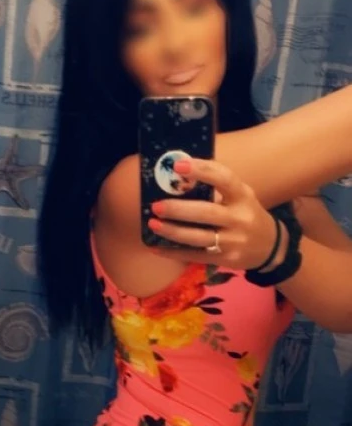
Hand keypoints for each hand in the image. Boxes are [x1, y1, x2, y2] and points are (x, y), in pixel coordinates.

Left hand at [147, 157, 281, 268]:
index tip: (178, 166)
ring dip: (173, 232)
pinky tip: (155, 248)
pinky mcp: (225, 259)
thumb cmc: (247, 214)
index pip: (224, 179)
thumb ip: (218, 187)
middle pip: (206, 213)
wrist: (271, 248)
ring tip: (153, 224)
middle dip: (178, 209)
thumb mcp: (242, 196)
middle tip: (156, 205)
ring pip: (199, 237)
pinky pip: (195, 256)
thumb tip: (178, 176)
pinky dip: (173, 253)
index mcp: (243, 196)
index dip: (201, 170)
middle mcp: (239, 218)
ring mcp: (233, 241)